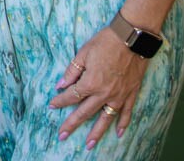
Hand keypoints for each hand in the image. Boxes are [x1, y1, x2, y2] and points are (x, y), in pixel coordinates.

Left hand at [49, 26, 148, 149]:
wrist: (132, 38)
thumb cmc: (106, 42)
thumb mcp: (84, 53)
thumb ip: (72, 71)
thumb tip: (60, 85)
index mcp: (91, 82)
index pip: (72, 96)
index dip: (60, 101)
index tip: (52, 105)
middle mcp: (104, 93)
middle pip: (85, 112)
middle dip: (72, 124)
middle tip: (62, 135)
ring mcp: (119, 95)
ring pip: (106, 118)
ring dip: (97, 132)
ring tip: (90, 144)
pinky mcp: (130, 93)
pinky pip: (126, 112)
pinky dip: (123, 124)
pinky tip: (119, 133)